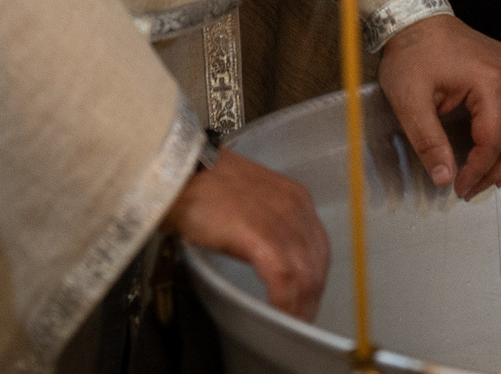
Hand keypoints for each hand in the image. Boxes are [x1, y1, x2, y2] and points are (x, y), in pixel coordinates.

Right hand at [165, 149, 329, 319]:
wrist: (182, 174)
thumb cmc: (206, 190)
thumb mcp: (251, 204)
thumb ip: (268, 225)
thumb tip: (270, 257)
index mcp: (297, 200)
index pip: (318, 247)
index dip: (315, 277)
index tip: (308, 298)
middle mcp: (297, 209)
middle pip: (316, 264)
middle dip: (311, 297)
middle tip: (301, 321)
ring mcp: (282, 223)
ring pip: (304, 275)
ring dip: (299, 307)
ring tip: (291, 327)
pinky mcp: (263, 239)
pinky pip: (283, 280)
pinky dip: (284, 304)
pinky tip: (278, 318)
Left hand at [377, 15, 500, 199]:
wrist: (418, 19)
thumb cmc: (413, 56)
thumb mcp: (410, 101)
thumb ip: (429, 142)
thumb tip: (444, 179)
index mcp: (490, 82)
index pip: (494, 140)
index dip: (479, 170)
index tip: (460, 187)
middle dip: (497, 172)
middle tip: (472, 190)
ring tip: (497, 182)